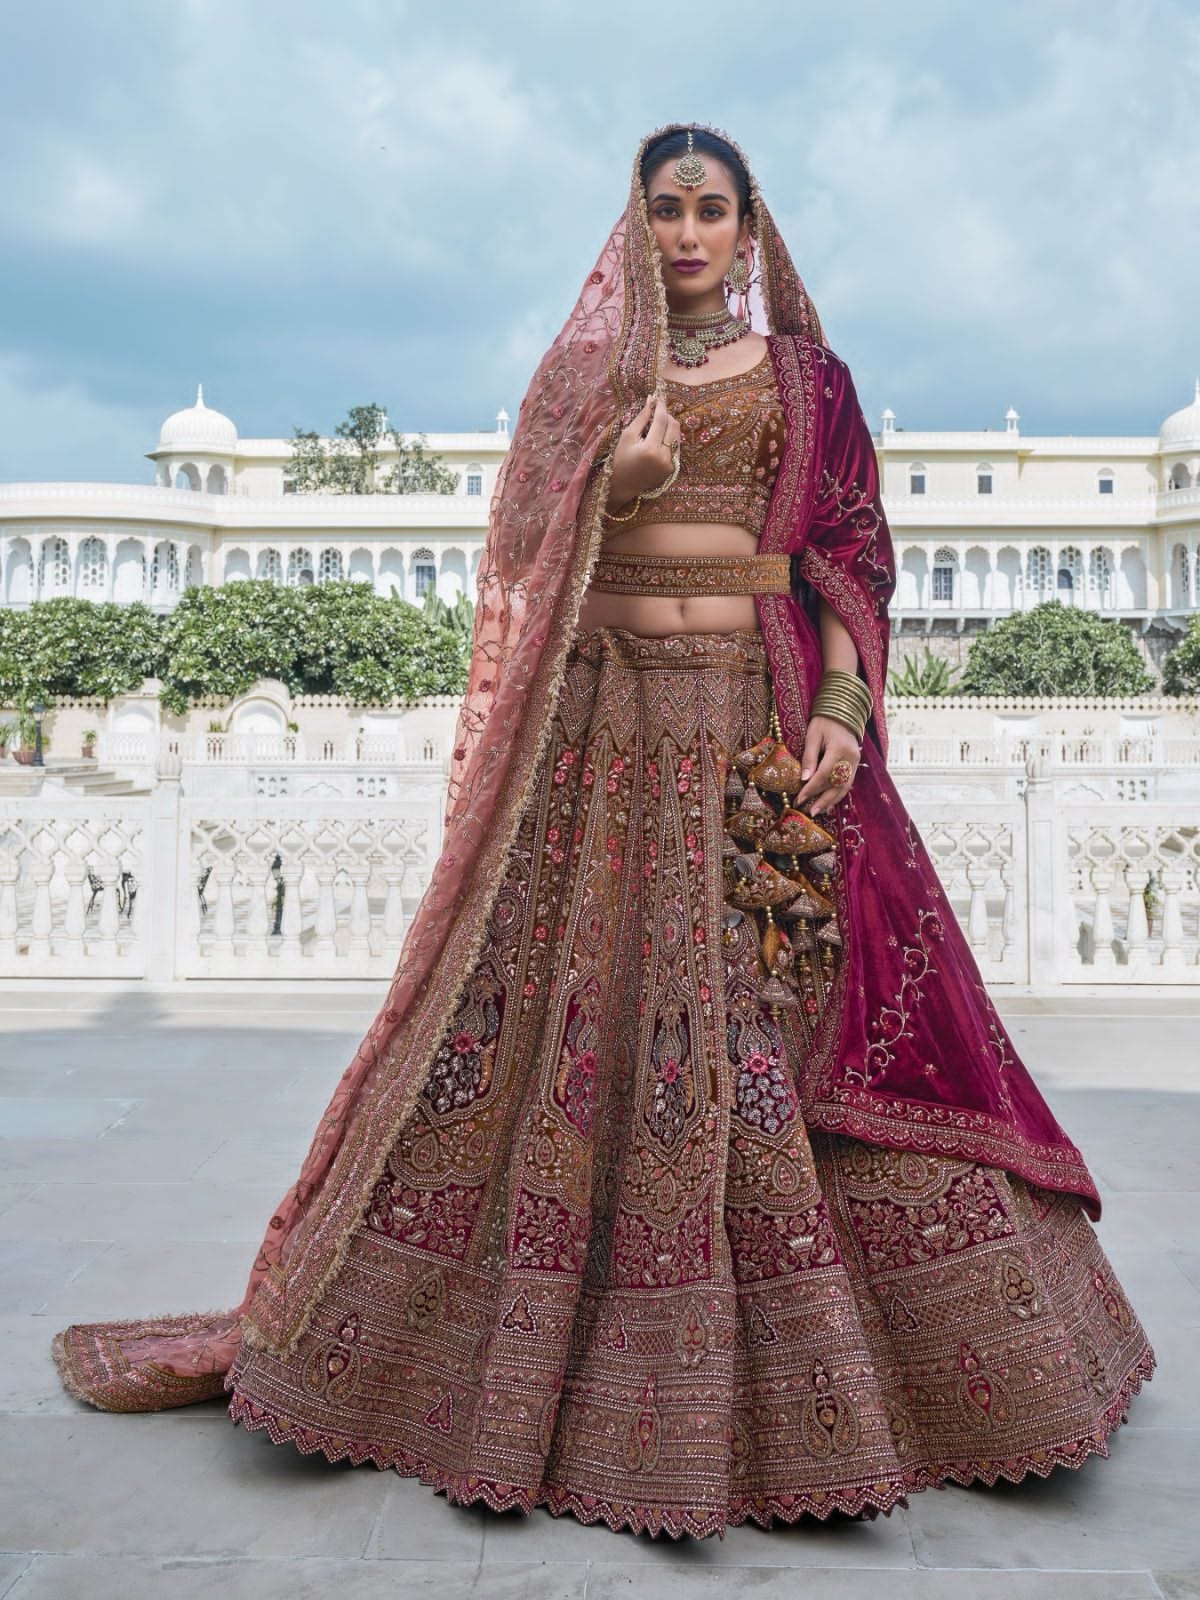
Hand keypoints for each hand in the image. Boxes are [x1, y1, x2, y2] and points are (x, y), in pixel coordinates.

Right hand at [606, 393, 680, 509]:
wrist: (623, 484)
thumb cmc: (621, 459)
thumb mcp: (627, 436)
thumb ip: (642, 418)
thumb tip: (652, 400)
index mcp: (650, 449)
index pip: (661, 421)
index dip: (661, 406)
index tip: (659, 396)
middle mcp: (664, 457)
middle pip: (674, 426)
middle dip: (667, 415)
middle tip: (657, 411)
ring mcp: (670, 464)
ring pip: (678, 436)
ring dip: (670, 426)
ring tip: (657, 424)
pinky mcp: (673, 468)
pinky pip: (676, 446)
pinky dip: (670, 438)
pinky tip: (659, 437)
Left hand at [793, 716, 859, 816]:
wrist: (843, 712)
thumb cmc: (824, 721)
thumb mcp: (812, 736)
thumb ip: (809, 757)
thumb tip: (803, 780)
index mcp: (839, 749)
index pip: (824, 775)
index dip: (811, 788)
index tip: (799, 798)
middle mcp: (851, 758)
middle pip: (837, 784)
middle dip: (823, 800)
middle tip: (811, 812)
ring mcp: (856, 761)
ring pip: (845, 786)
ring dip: (832, 800)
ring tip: (820, 811)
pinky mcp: (856, 764)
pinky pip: (848, 782)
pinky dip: (838, 793)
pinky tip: (829, 801)